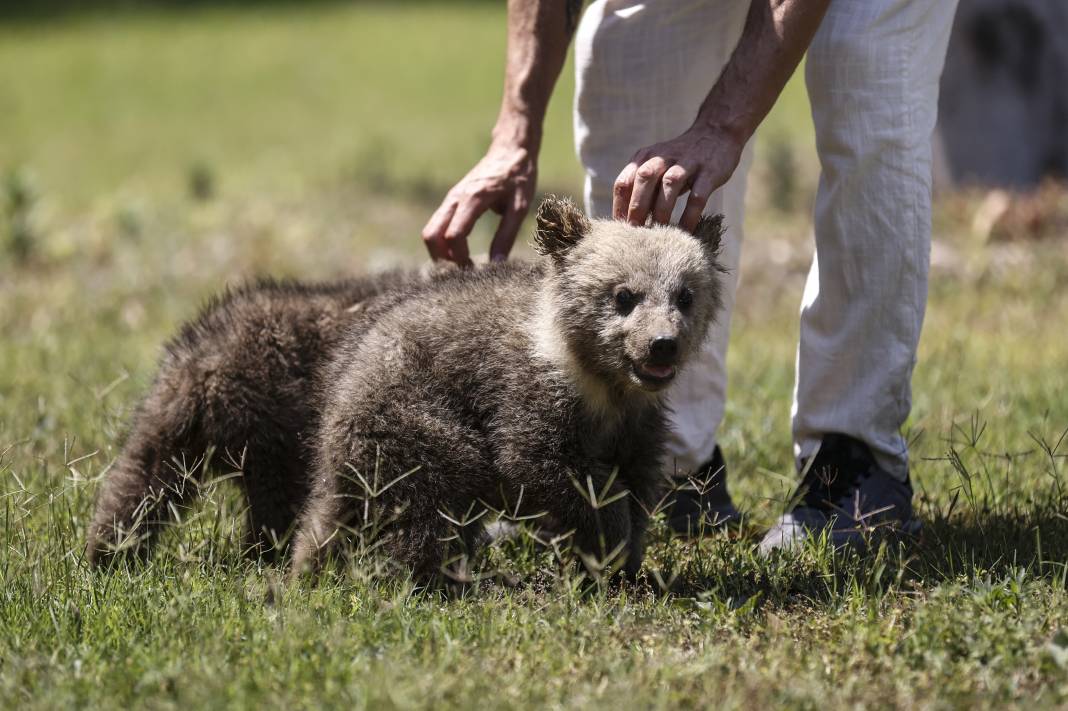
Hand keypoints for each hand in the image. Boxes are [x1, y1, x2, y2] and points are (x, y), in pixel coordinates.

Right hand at [422, 143, 536, 265]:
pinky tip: (461, 252)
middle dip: (442, 259)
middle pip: (431, 235)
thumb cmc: (518, 177)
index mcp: (472, 199)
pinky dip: (443, 242)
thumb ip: (506, 236)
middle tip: (463, 271)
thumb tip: (496, 264)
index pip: (454, 235)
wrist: (510, 149)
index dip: (461, 258)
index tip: (476, 270)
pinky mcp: (452, 201)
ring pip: (430, 231)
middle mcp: (455, 198)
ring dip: (441, 252)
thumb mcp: (520, 208)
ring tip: (463, 264)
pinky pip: (438, 225)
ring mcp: (450, 199)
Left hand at [612, 126, 744, 232]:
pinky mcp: (708, 172)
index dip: (619, 208)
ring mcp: (687, 163)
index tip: (620, 231)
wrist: (716, 134)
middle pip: (644, 179)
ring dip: (661, 210)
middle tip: (636, 234)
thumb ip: (642, 188)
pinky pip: (697, 197)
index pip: (624, 182)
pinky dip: (689, 216)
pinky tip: (685, 232)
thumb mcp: (656, 167)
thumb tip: (626, 222)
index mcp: (644, 157)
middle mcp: (663, 157)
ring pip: (669, 185)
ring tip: (658, 233)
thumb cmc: (679, 161)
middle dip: (637, 208)